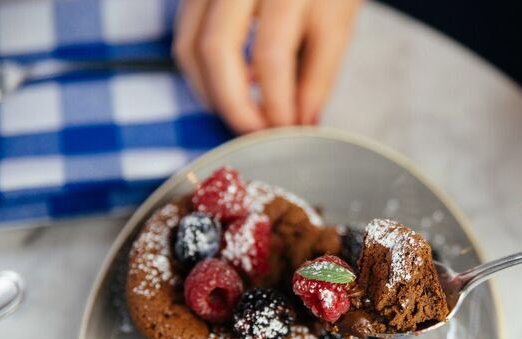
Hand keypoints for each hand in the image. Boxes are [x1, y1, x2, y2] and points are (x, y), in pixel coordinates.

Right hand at [172, 0, 360, 132]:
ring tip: (243, 115)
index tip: (286, 131)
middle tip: (256, 133)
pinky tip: (229, 87)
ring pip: (189, 46)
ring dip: (211, 93)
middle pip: (216, 50)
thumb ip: (318, 76)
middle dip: (233, 105)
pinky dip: (203, 72)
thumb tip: (299, 125)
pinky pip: (185, 36)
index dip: (276, 103)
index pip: (272, 56)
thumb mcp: (336, 23)